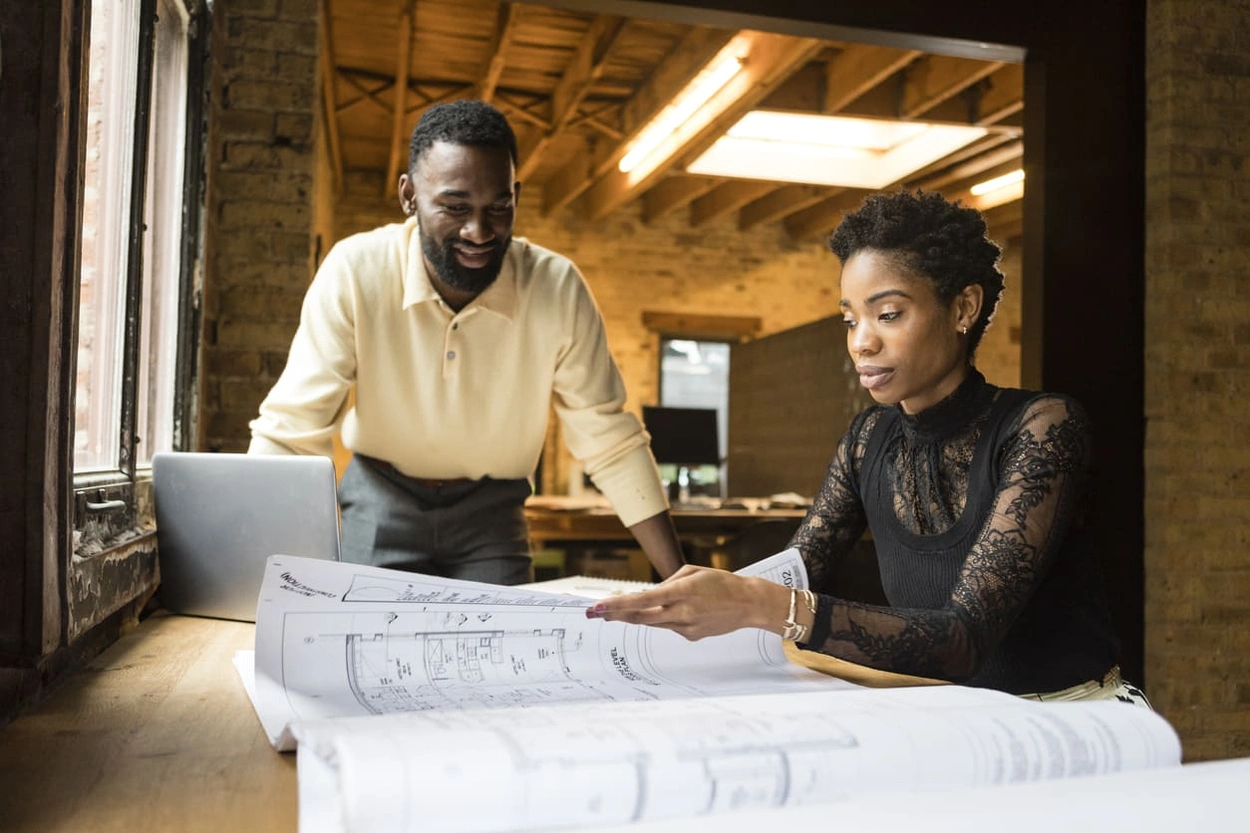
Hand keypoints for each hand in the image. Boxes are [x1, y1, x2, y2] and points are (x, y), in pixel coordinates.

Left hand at [586, 565, 787, 640]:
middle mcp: (681, 613)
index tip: (598, 607)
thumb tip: (649, 595)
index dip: (617, 605)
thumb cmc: (721, 582)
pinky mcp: (691, 636)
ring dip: (632, 617)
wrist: (748, 604)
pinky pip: (669, 626)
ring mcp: (686, 628)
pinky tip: (671, 611)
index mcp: (682, 592)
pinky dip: (663, 618)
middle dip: (614, 615)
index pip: (642, 599)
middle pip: (639, 616)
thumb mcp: (693, 572)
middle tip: (592, 613)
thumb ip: (668, 583)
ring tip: (612, 613)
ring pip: (651, 622)